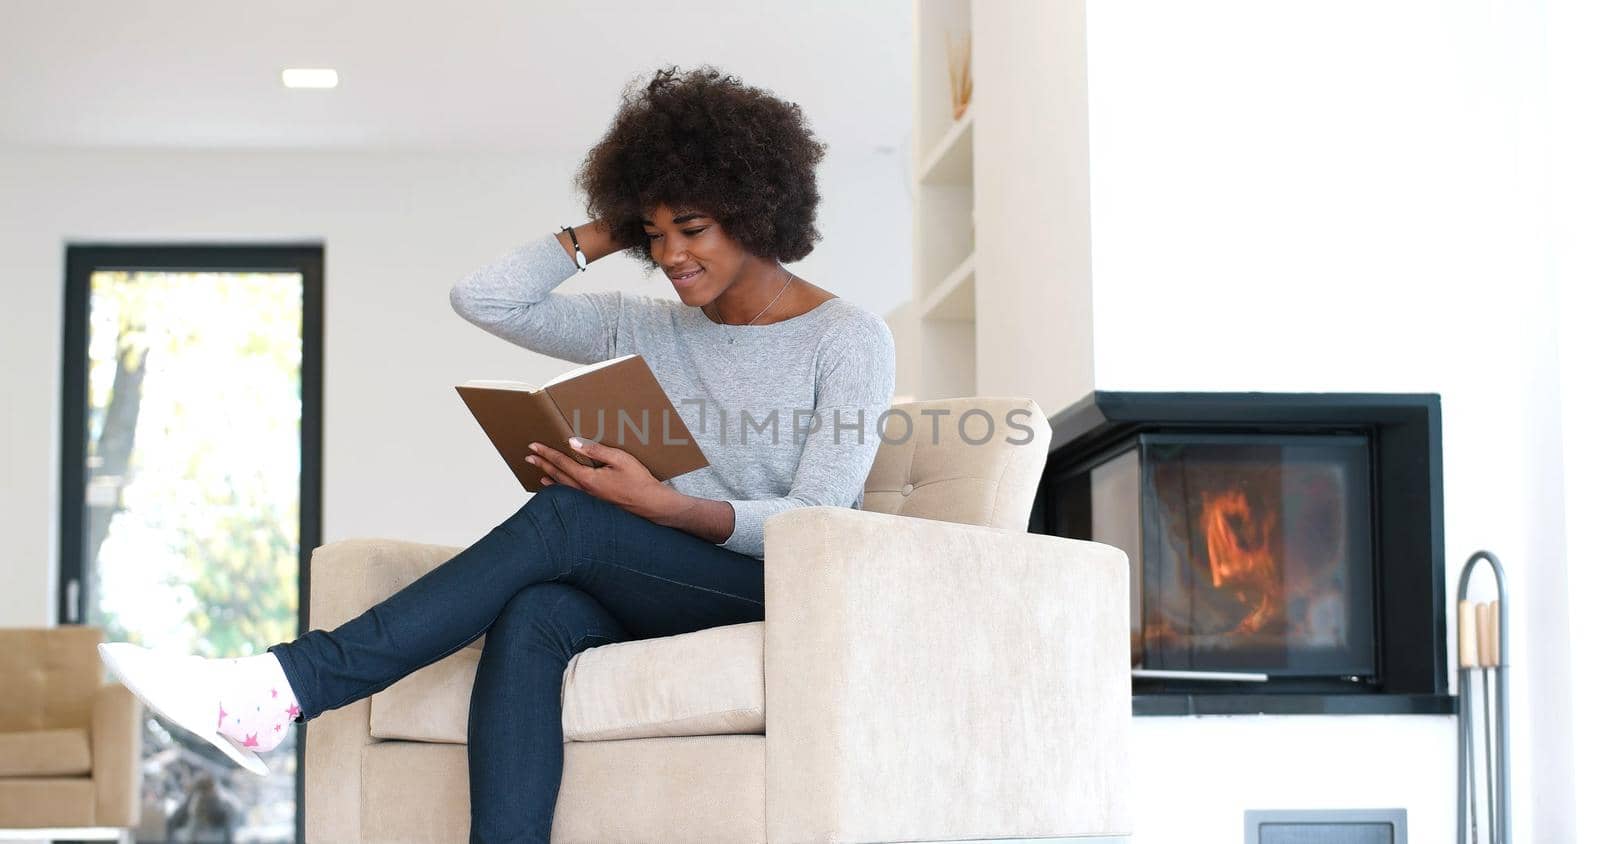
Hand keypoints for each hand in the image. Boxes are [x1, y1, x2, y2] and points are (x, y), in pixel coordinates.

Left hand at [526, 437, 682, 520]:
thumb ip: (595, 450)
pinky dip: (562, 490)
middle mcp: (584, 491)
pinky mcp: (596, 505)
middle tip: (529, 457)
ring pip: (563, 488)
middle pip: (557, 475)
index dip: (546, 453)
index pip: (561, 462)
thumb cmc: (639, 481)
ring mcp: (589, 500)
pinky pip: (572, 495)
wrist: (651, 505)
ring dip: (550, 478)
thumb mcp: (619, 459)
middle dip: (542, 464)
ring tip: (539, 474)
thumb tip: (573, 442)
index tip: (534, 447)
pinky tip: (561, 489)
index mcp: (588, 478)